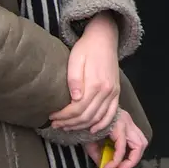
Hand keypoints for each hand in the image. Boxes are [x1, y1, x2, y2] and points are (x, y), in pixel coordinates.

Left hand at [49, 14, 120, 132]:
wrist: (104, 38)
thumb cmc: (87, 48)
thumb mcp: (75, 59)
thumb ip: (74, 80)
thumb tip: (74, 99)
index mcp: (95, 83)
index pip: (77, 108)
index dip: (64, 116)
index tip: (52, 117)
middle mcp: (106, 91)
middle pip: (87, 116)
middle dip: (70, 123)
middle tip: (56, 124)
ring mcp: (113, 93)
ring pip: (98, 118)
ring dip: (82, 126)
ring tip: (67, 127)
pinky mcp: (116, 92)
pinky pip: (111, 114)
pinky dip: (102, 124)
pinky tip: (92, 129)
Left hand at [87, 112, 148, 167]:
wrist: (89, 105)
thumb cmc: (88, 120)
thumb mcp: (88, 138)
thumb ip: (96, 154)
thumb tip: (102, 166)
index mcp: (116, 125)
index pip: (121, 148)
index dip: (115, 162)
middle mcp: (127, 123)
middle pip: (139, 145)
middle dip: (131, 161)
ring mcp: (130, 122)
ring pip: (142, 142)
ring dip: (135, 155)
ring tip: (124, 163)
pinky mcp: (129, 123)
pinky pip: (137, 138)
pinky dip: (133, 149)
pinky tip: (124, 155)